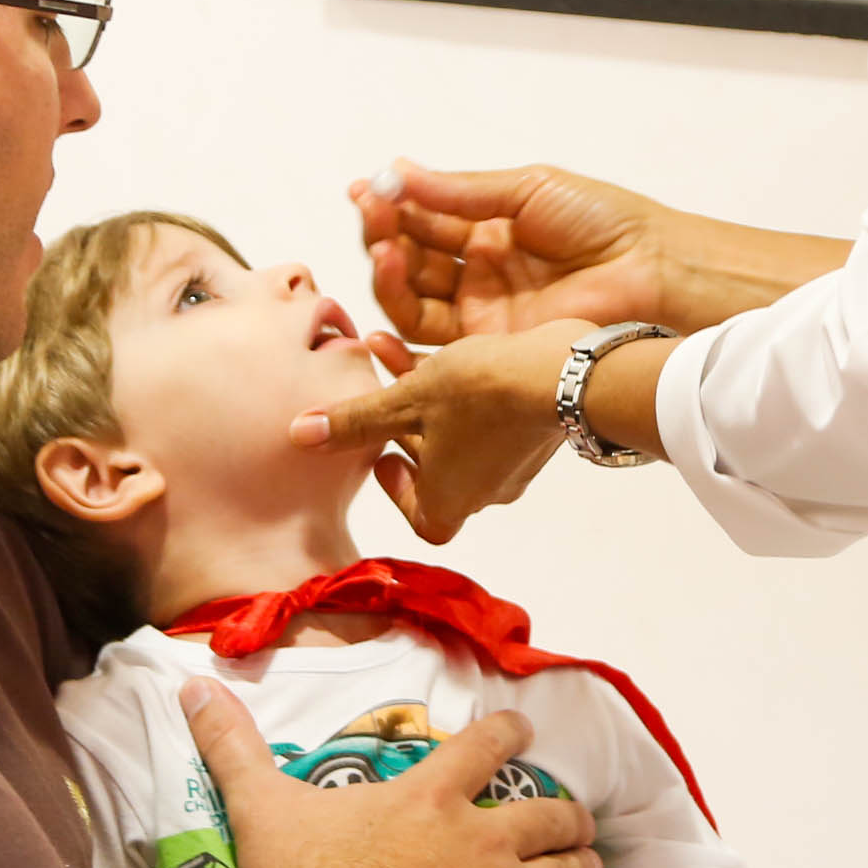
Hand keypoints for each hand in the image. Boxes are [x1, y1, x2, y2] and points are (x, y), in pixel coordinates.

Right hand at [182, 680, 603, 867]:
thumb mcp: (262, 810)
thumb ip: (234, 748)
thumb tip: (190, 688)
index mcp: (429, 797)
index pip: (487, 746)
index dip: (511, 733)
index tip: (524, 732)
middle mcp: (480, 839)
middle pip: (550, 813)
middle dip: (567, 814)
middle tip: (572, 820)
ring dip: (582, 864)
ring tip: (587, 866)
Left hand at [293, 325, 583, 543]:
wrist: (568, 374)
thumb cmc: (481, 397)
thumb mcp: (404, 402)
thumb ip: (353, 421)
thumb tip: (299, 435)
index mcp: (451, 502)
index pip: (419, 517)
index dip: (396, 491)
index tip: (381, 457)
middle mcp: (486, 492)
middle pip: (437, 471)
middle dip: (403, 429)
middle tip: (383, 396)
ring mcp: (517, 463)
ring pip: (461, 436)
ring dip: (427, 401)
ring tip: (399, 356)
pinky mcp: (538, 429)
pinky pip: (490, 417)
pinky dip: (463, 392)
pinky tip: (450, 350)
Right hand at [351, 161, 675, 346]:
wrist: (650, 269)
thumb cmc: (603, 222)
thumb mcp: (525, 190)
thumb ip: (459, 189)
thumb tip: (397, 171)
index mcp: (489, 229)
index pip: (424, 218)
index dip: (391, 205)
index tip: (366, 189)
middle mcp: (478, 272)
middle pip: (409, 257)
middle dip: (384, 232)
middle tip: (373, 210)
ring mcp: (479, 310)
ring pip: (409, 294)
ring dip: (388, 267)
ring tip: (386, 243)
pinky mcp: (484, 345)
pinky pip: (425, 334)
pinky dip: (396, 306)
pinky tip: (388, 274)